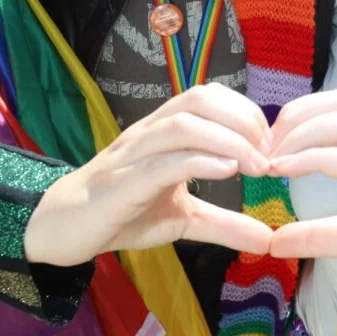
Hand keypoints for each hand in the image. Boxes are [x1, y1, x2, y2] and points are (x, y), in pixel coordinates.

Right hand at [25, 83, 274, 266]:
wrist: (65, 227)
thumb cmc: (124, 213)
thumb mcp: (183, 219)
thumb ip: (224, 224)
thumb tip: (268, 239)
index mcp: (165, 131)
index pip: (210, 97)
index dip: (246, 113)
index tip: (271, 146)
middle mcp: (151, 132)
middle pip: (200, 99)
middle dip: (243, 120)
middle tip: (269, 156)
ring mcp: (135, 154)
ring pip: (184, 124)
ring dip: (228, 139)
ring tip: (256, 166)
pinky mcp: (124, 182)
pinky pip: (163, 161)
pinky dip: (200, 160)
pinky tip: (226, 171)